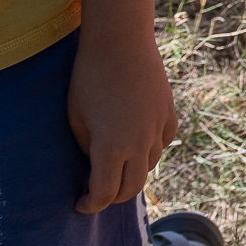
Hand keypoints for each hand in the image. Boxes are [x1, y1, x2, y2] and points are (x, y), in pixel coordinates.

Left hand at [65, 25, 176, 213]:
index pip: (104, 194)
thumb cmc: (89, 79)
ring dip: (134, 172)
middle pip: (132, 187)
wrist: (120, 41)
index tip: (80, 204)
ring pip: (150, 165)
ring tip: (118, 166)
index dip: (90, 205)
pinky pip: (164, 141)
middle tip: (99, 192)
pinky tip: (141, 142)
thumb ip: (89, 148)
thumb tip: (97, 162)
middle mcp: (139, 143)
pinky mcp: (168, 110)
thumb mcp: (76, 119)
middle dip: (113, 196)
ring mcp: (157, 127)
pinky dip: (152, 149)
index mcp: (111, 148)